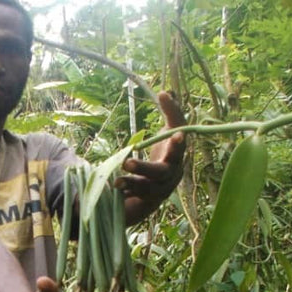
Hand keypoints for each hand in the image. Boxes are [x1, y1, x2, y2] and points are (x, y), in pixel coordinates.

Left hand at [115, 91, 187, 218]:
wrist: (165, 183)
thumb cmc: (167, 151)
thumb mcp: (169, 131)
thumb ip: (170, 113)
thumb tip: (163, 92)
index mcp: (177, 157)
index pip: (179, 150)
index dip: (177, 144)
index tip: (177, 135)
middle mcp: (170, 176)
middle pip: (159, 174)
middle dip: (144, 168)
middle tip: (127, 162)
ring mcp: (159, 190)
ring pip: (146, 189)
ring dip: (131, 184)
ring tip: (115, 182)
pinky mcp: (147, 200)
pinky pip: (137, 199)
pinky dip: (126, 195)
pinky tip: (113, 190)